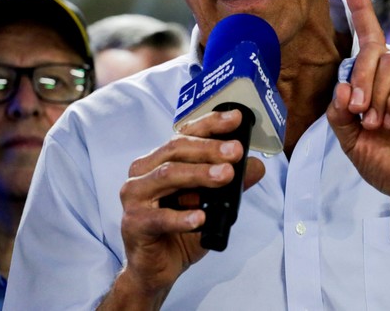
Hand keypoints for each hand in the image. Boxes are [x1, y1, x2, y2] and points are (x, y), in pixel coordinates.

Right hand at [116, 109, 265, 299]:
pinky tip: (201, 218)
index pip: (185, 134)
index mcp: (159, 160)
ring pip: (168, 175)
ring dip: (199, 173)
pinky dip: (182, 217)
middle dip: (209, 148)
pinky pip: (159, 217)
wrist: (155, 270)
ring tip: (226, 175)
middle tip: (236, 151)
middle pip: (176, 150)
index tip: (236, 119)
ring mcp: (134, 197)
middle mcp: (143, 172)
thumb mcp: (210, 205)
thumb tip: (256, 166)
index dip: (210, 124)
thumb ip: (230, 185)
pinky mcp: (133, 223)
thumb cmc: (179, 232)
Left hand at [327, 0, 389, 206]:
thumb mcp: (349, 137)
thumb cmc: (384, 160)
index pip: (370, 38)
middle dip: (362, 79)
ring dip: (378, 97)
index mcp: (377, 81)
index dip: (361, 9)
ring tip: (379, 123)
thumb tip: (344, 85)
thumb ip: (340, 111)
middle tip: (359, 110)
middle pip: (375, 53)